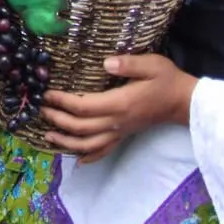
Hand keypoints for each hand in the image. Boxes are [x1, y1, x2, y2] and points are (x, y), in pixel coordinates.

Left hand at [37, 55, 196, 163]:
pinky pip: (104, 151)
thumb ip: (129, 64)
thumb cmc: (167, 81)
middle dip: (57, 119)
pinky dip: (89, 157)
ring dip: (66, 142)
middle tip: (40, 110)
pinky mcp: (124, 136)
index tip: (47, 93)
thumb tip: (106, 63)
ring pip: (88, 145)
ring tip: (48, 135)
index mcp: (120, 104)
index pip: (83, 106)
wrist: (183, 102)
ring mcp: (120, 132)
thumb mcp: (152, 65)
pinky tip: (78, 160)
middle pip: (80, 127)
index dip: (62, 101)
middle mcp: (117, 122)